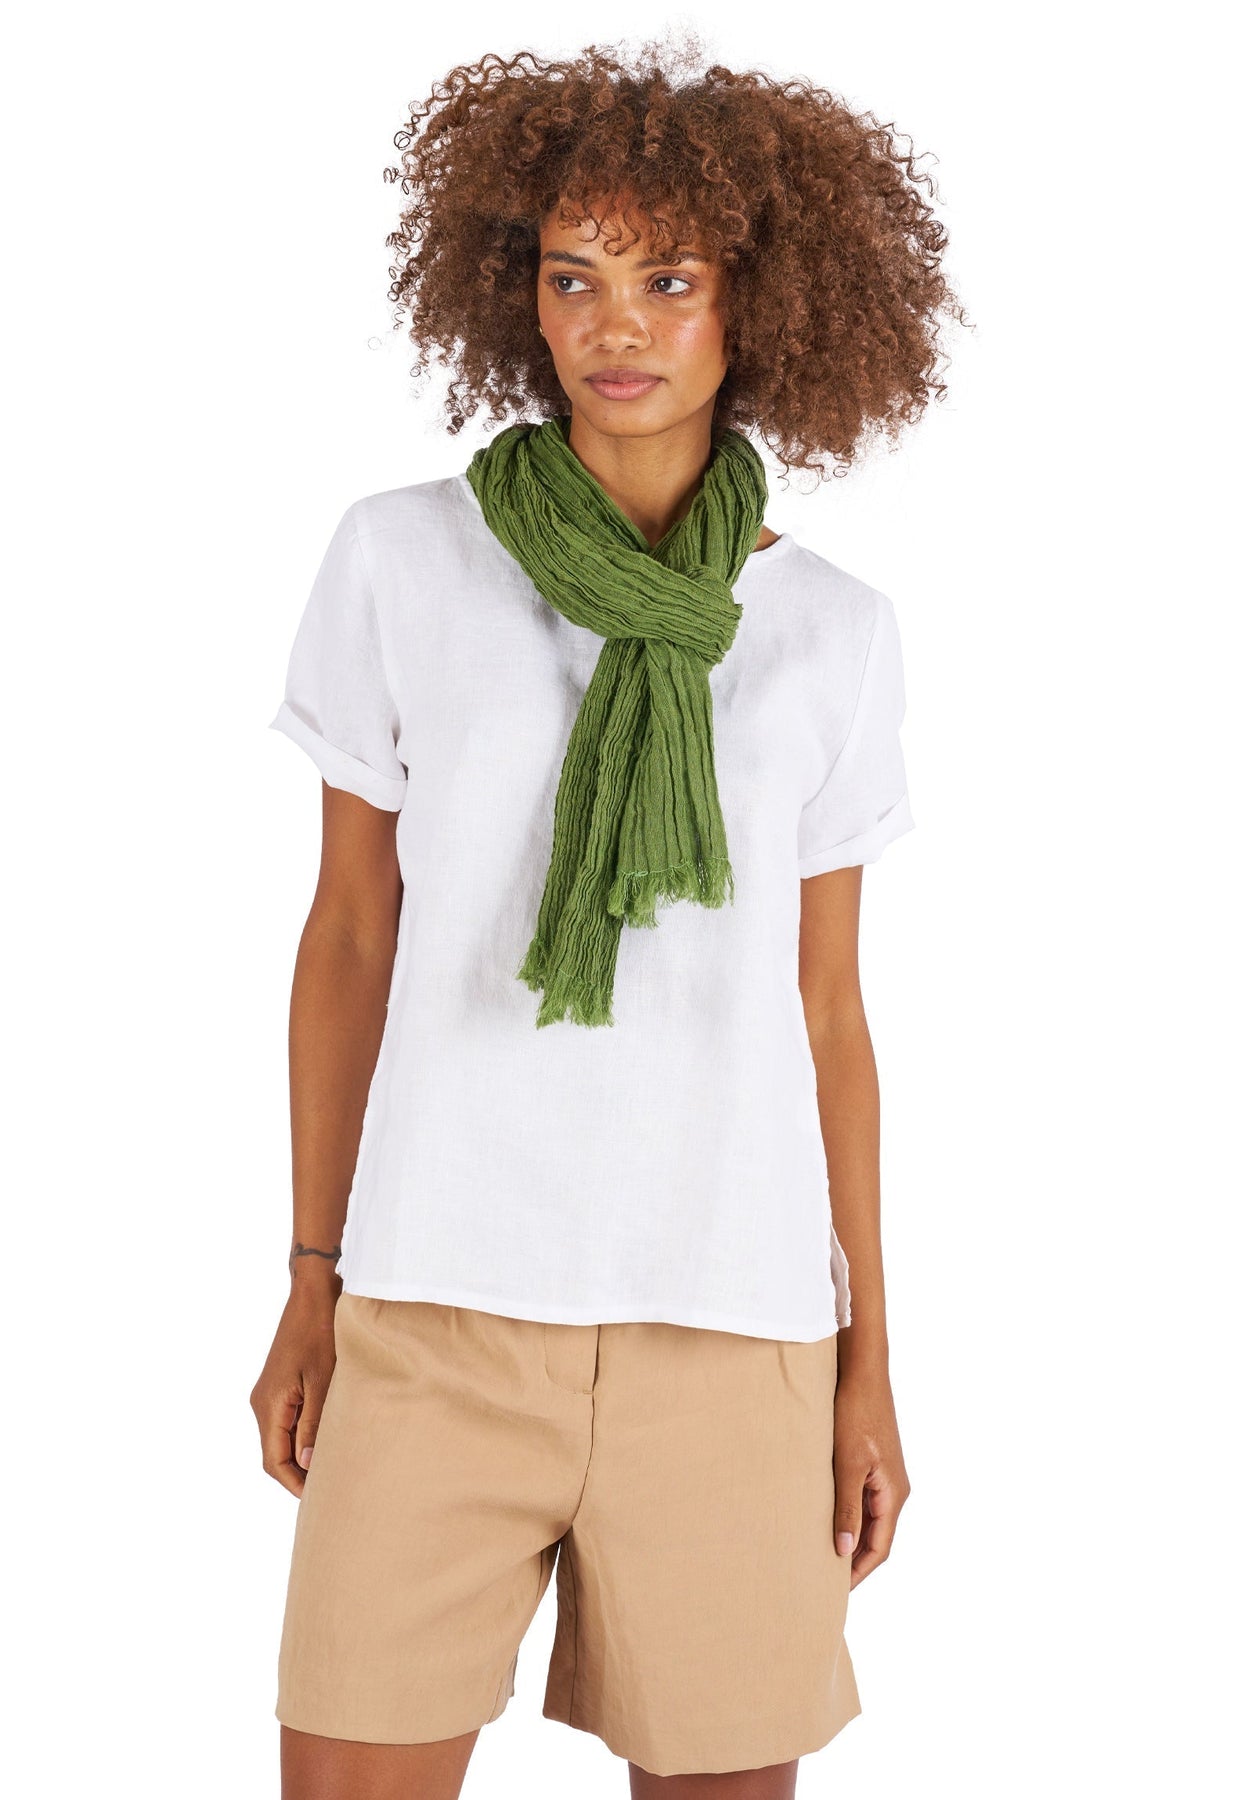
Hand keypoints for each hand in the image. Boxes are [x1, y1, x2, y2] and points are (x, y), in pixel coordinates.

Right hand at [249, 1285, 338, 1496]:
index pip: (274, 1461)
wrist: (314, 1293)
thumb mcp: (324, 1380)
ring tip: (334, 1469)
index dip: (294, 1484)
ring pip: (283, 1438)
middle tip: (331, 1490)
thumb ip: (316, 1422)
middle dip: (299, 1475)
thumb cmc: (321, 1332)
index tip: (320, 1499)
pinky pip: (289, 1421)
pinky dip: (304, 1436)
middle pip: (276, 1453)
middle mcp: (264, 1403)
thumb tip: (308, 1463)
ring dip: (303, 1455)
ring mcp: (271, 1394)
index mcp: (269, 1404)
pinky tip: (328, 1440)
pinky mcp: (282, 1385)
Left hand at [833, 1369, 909, 1588]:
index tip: (835, 1592)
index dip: (858, 1573)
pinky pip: (862, 1500)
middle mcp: (894, 1490)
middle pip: (875, 1538)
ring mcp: (884, 1476)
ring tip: (820, 1556)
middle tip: (823, 1581)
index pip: (879, 1549)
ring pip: (868, 1519)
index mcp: (893, 1495)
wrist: (862, 1372)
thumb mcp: (848, 1464)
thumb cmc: (856, 1414)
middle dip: (853, 1561)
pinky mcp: (872, 1463)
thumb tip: (845, 1551)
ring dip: (849, 1538)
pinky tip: (825, 1520)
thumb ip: (846, 1508)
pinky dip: (846, 1515)